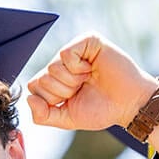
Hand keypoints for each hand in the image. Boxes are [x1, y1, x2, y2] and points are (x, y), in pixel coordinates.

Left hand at [26, 33, 158, 131]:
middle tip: (84, 88)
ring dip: (73, 81)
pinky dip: (78, 68)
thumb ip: (43, 115)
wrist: (129, 105)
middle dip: (63, 91)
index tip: (72, 100)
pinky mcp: (88, 41)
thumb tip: (28, 99)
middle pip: (42, 78)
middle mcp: (63, 62)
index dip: (52, 100)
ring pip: (53, 67)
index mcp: (56, 79)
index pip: (34, 86)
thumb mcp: (67, 118)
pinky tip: (92, 69)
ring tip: (89, 79)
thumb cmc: (102, 110)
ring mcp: (75, 50)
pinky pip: (66, 54)